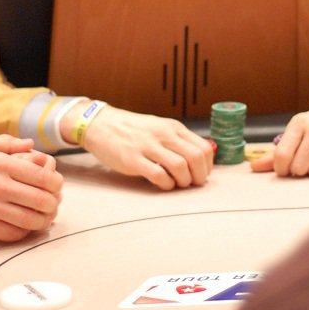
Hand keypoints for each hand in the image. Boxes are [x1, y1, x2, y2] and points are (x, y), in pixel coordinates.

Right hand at [0, 134, 62, 241]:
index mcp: (1, 163)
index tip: (56, 187)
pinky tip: (22, 227)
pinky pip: (11, 234)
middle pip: (42, 200)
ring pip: (30, 220)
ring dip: (42, 220)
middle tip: (52, 204)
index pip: (43, 177)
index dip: (56, 184)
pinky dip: (22, 232)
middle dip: (53, 204)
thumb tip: (31, 145)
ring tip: (42, 218)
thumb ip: (6, 143)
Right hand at [76, 106, 213, 190]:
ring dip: (183, 181)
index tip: (201, 174)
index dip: (207, 166)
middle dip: (199, 176)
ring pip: (180, 166)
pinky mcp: (133, 160)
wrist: (101, 124)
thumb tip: (199, 159)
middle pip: (196, 158)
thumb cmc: (133, 130)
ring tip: (177, 184)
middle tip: (193, 183)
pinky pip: (159, 175)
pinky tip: (162, 184)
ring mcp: (148, 146)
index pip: (204, 147)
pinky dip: (166, 184)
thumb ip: (178, 140)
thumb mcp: (160, 127)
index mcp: (173, 127)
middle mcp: (164, 134)